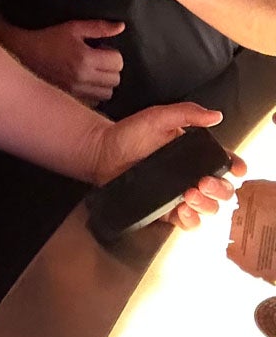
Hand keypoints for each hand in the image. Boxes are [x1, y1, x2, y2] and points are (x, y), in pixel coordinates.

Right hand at [9, 19, 124, 105]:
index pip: (118, 62)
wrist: (24, 53)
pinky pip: (95, 103)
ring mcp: (77, 92)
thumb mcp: (73, 27)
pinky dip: (94, 94)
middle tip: (97, 60)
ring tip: (92, 72)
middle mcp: (82, 78)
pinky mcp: (71, 99)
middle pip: (115, 79)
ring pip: (107, 93)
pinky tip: (85, 83)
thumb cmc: (49, 38)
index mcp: (85, 58)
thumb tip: (121, 27)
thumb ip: (99, 27)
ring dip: (104, 83)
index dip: (112, 53)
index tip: (101, 49)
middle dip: (110, 68)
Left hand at [90, 103, 240, 210]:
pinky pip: (188, 223)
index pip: (225, 162)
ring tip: (190, 196)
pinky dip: (192, 221)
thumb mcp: (158, 117)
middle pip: (223, 189)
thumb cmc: (129, 133)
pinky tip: (184, 212)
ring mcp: (181, 194)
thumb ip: (186, 113)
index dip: (236, 167)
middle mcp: (192, 175)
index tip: (235, 168)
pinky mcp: (167, 210)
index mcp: (196, 153)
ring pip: (210, 208)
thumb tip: (215, 115)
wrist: (102, 152)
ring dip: (207, 206)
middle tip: (203, 183)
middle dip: (220, 189)